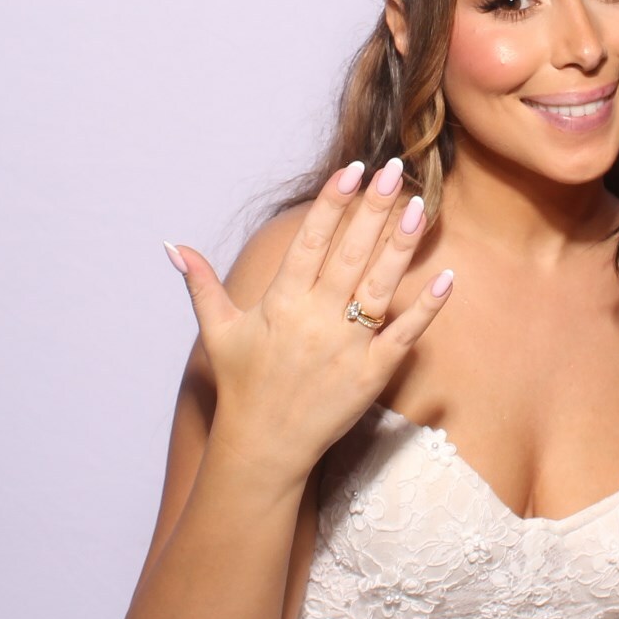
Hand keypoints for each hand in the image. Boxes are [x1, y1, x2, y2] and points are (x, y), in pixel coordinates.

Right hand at [168, 157, 452, 479]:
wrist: (263, 447)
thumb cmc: (242, 385)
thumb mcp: (217, 331)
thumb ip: (201, 284)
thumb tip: (173, 246)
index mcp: (281, 303)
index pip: (310, 242)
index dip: (332, 204)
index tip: (351, 170)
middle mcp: (315, 319)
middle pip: (350, 254)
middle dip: (373, 209)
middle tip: (395, 170)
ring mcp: (347, 347)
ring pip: (379, 287)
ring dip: (400, 247)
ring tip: (420, 207)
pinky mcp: (371, 375)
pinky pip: (404, 335)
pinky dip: (426, 309)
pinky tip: (446, 278)